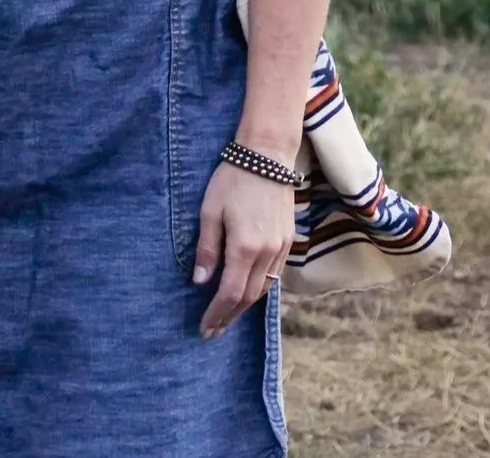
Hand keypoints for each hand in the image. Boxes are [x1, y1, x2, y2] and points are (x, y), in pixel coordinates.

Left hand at [192, 153, 296, 336]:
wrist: (266, 158)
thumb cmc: (231, 180)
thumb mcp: (209, 212)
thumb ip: (207, 249)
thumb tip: (200, 281)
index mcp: (245, 247)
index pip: (230, 293)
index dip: (217, 314)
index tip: (204, 329)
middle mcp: (267, 253)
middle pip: (249, 297)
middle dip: (230, 316)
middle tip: (212, 331)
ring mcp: (281, 248)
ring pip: (264, 288)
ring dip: (245, 305)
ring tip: (226, 316)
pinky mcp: (288, 241)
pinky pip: (274, 274)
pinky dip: (259, 288)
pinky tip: (247, 291)